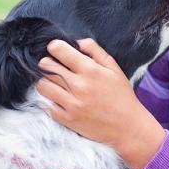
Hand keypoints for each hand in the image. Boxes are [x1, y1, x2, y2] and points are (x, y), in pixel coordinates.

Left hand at [36, 38, 164, 168]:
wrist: (127, 127)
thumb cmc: (122, 96)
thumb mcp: (114, 68)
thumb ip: (95, 51)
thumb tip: (77, 42)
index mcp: (90, 70)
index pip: (59, 50)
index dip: (55, 47)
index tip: (56, 49)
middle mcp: (78, 85)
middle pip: (47, 66)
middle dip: (48, 63)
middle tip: (55, 66)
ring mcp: (71, 104)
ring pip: (42, 85)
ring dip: (46, 81)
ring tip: (55, 83)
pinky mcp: (66, 119)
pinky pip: (46, 104)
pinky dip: (49, 100)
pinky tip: (58, 98)